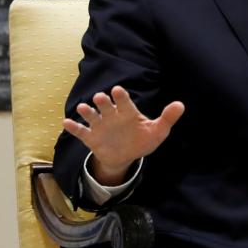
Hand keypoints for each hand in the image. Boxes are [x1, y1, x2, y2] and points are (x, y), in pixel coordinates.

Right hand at [63, 85, 184, 183]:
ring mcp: (100, 126)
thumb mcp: (157, 132)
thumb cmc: (142, 139)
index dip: (121, 96)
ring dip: (87, 112)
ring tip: (82, 108)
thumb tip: (181, 105)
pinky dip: (74, 127)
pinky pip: (81, 132)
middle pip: (106, 105)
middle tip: (100, 97)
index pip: (124, 102)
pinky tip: (66, 123)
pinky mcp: (91, 138)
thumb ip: (167, 118)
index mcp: (128, 112)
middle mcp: (112, 116)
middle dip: (102, 101)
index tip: (118, 90)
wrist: (125, 156)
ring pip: (92, 116)